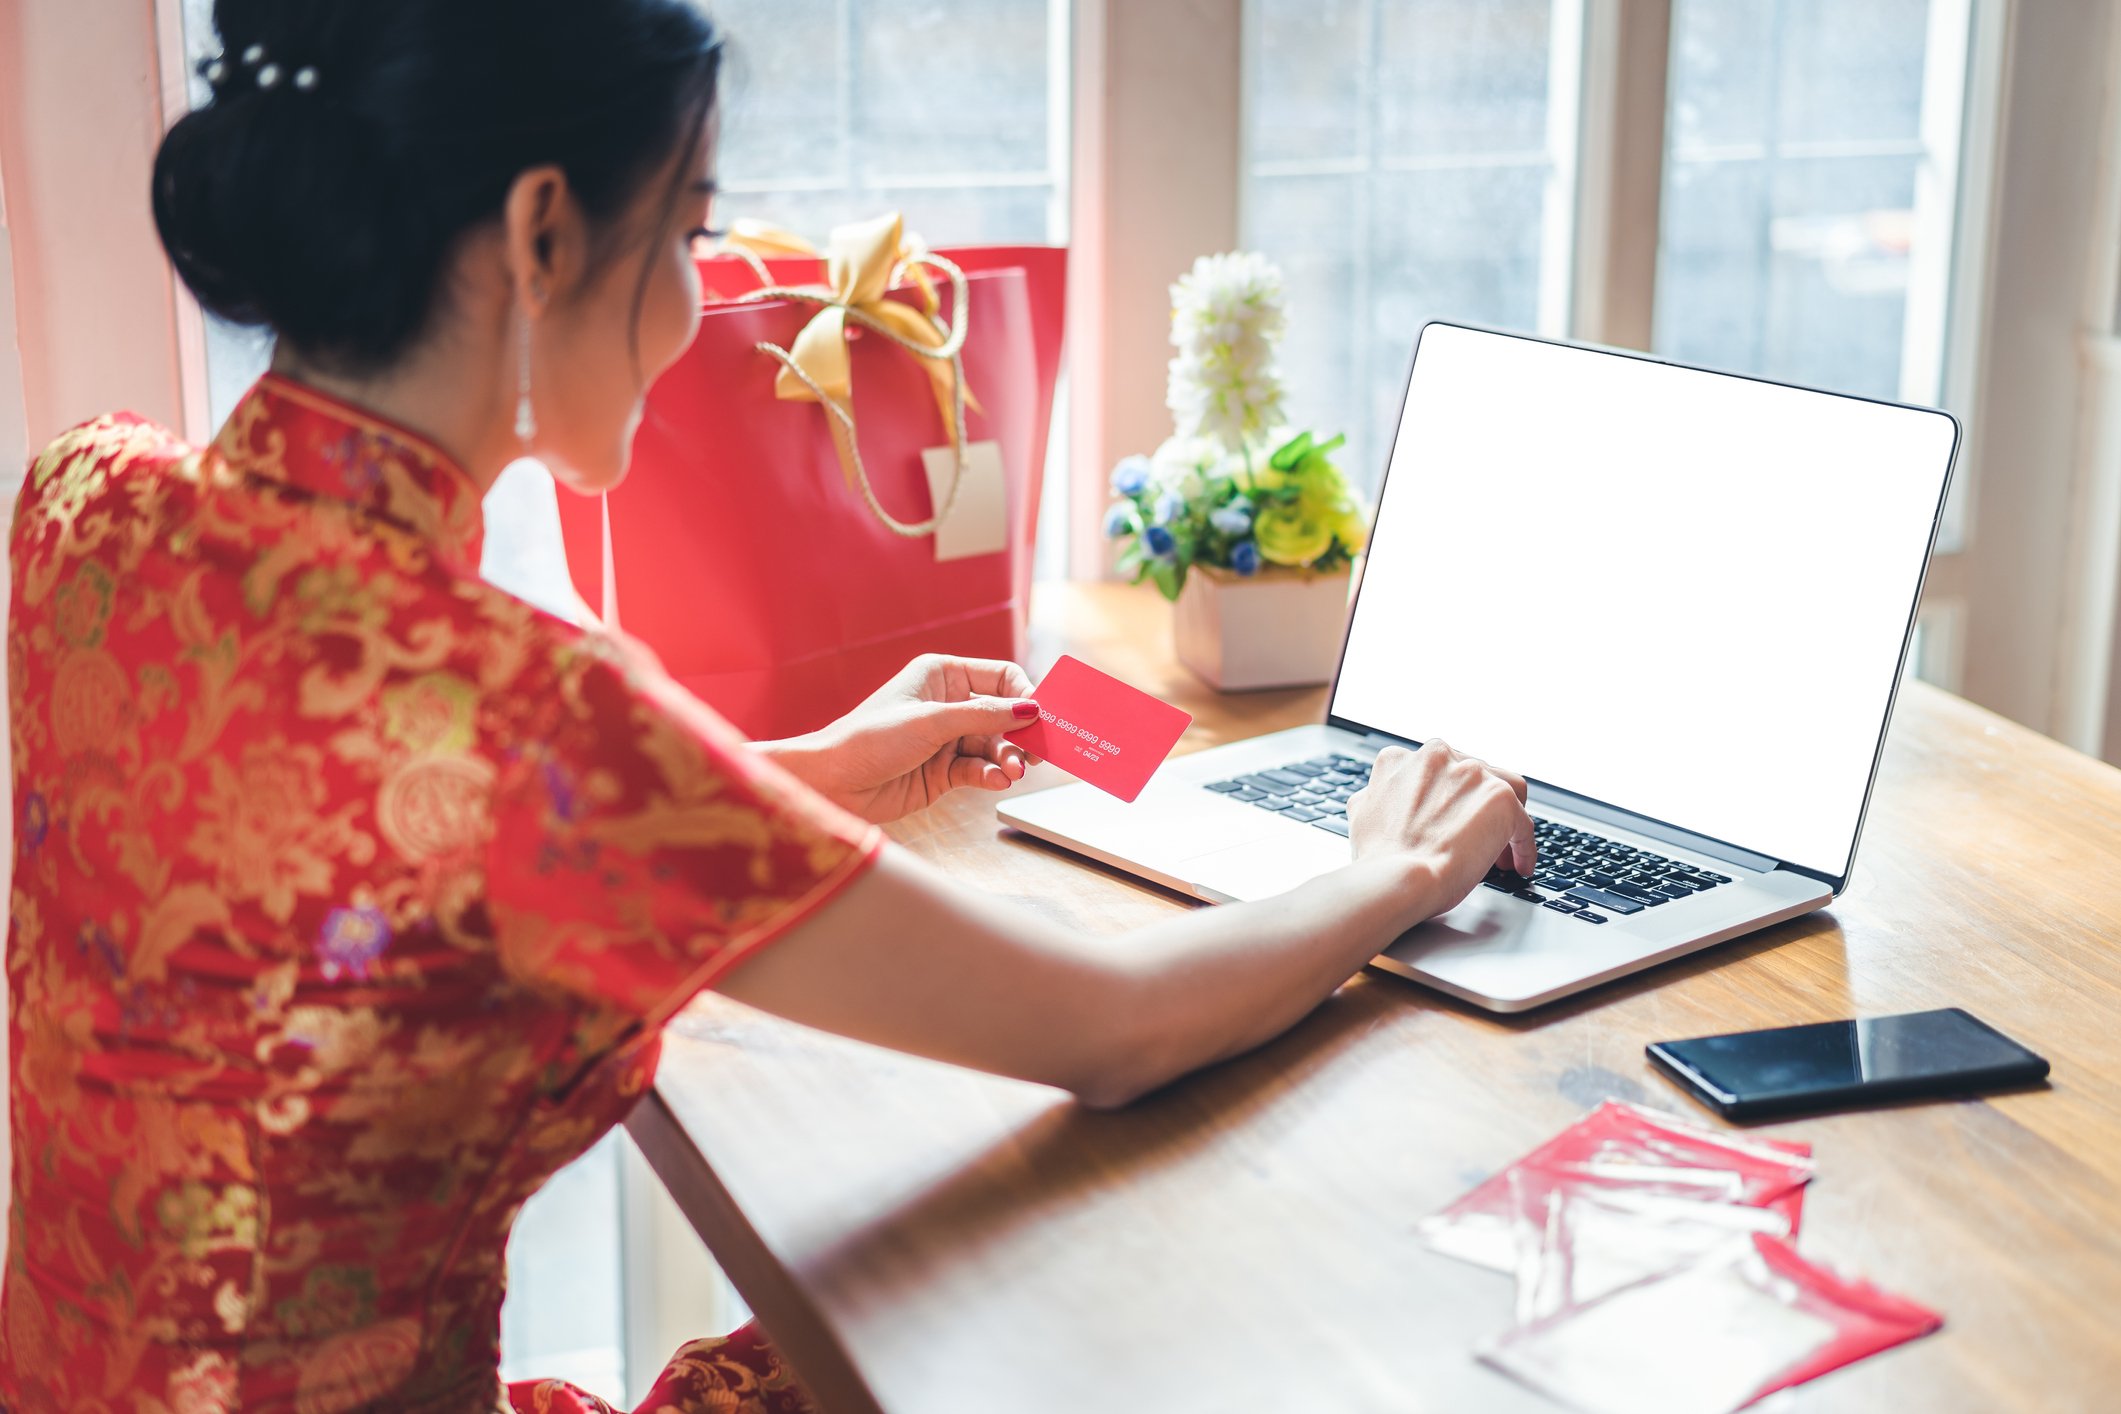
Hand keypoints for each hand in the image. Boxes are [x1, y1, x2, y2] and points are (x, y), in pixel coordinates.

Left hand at [761, 655, 1040, 823]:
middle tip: (1037, 752)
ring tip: (1014, 772)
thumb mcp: (930, 722)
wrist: (833, 783)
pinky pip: (980, 770)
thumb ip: (983, 715)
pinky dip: (992, 776)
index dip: (1024, 694)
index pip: (1000, 676)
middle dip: (1020, 733)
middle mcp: (948, 704)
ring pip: (994, 745)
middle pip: (1003, 714)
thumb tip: (1031, 710)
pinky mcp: (944, 772)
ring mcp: (947, 739)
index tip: (1042, 716)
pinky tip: (998, 781)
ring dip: (1008, 759)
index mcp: (942, 675)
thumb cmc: (868, 738)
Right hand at [1346, 740, 1535, 911]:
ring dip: (1504, 820)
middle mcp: (1438, 756)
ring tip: (1502, 851)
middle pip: (1475, 776)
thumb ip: (1376, 795)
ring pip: (1506, 790)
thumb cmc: (1379, 858)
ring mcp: (1471, 773)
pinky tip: (1518, 864)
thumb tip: (1375, 797)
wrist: (1398, 877)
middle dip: (1477, 809)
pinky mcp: (1500, 797)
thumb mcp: (1361, 813)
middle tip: (1476, 839)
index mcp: (1401, 758)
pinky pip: (1523, 823)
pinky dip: (1524, 845)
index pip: (1440, 771)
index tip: (1453, 822)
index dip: (1450, 800)